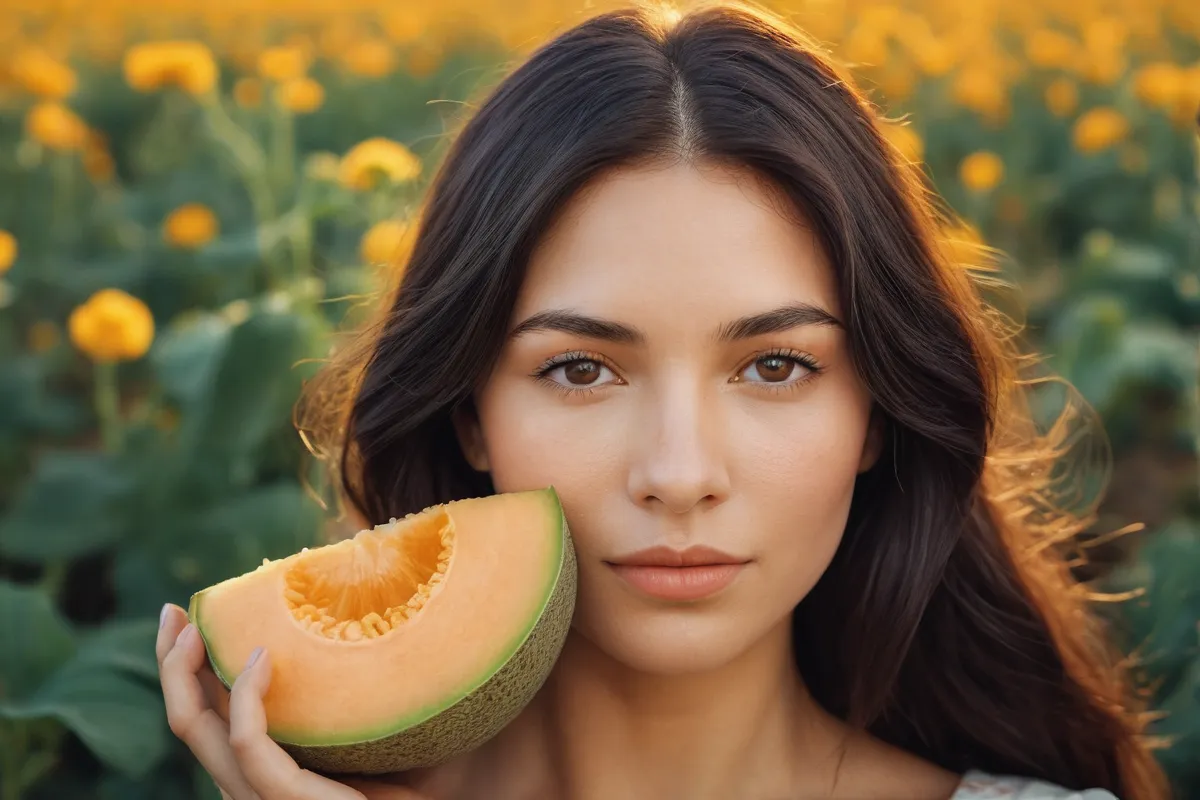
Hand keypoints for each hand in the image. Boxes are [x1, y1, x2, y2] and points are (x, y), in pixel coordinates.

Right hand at [157, 603, 427, 799]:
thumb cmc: (437, 759)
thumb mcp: (384, 704)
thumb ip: (361, 667)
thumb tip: (362, 587)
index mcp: (277, 762)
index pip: (214, 717)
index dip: (187, 669)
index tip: (185, 615)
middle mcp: (262, 782)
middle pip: (192, 724)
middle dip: (172, 666)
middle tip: (172, 614)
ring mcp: (270, 797)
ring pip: (202, 735)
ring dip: (186, 676)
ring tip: (194, 629)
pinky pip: (250, 749)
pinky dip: (245, 702)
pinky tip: (261, 659)